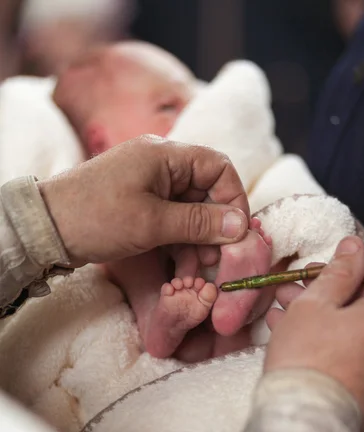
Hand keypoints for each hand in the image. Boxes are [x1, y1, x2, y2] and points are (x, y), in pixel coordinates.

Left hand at [38, 136, 248, 265]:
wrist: (46, 229)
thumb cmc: (96, 217)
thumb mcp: (152, 223)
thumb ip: (199, 223)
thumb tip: (240, 225)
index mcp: (165, 155)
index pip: (218, 167)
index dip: (233, 198)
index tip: (237, 231)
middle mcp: (160, 165)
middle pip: (206, 191)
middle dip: (215, 225)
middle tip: (215, 257)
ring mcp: (149, 185)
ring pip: (190, 209)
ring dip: (198, 238)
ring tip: (197, 267)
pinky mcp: (139, 204)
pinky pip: (171, 219)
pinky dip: (180, 240)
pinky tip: (181, 265)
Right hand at [265, 236, 363, 431]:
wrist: (306, 418)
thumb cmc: (308, 360)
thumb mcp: (315, 304)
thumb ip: (339, 272)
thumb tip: (354, 249)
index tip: (340, 266)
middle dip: (337, 287)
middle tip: (305, 285)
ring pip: (361, 324)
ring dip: (328, 311)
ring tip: (288, 307)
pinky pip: (359, 349)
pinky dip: (334, 337)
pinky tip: (295, 331)